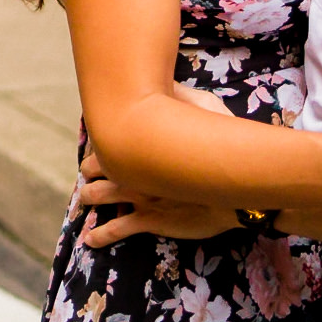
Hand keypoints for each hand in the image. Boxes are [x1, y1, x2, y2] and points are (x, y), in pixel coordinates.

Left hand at [79, 82, 240, 245]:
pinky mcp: (149, 219)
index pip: (108, 134)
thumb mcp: (207, 106)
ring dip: (88, 197)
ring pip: (97, 195)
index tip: (103, 135)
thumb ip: (184, 95)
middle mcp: (134, 167)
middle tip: (91, 169)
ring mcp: (139, 194)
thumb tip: (171, 82)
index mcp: (141, 139)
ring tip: (85, 198)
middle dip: (90, 167)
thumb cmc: (222, 141)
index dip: (102, 137)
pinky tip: (91, 240)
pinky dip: (100, 235)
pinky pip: (117, 228)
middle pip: (96, 165)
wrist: (236, 185)